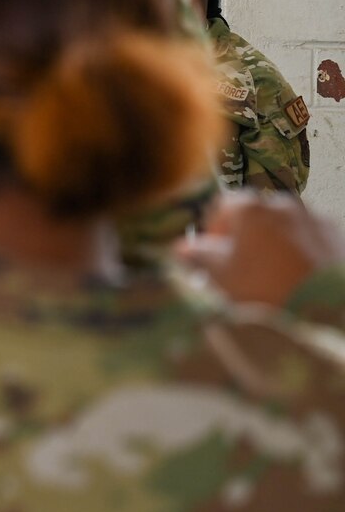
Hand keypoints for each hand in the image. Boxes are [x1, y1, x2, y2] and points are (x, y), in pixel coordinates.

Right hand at [176, 191, 344, 308]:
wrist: (325, 308)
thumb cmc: (265, 290)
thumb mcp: (220, 278)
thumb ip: (197, 257)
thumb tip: (183, 248)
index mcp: (250, 207)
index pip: (221, 206)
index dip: (213, 230)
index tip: (211, 255)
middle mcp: (283, 203)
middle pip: (256, 216)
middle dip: (247, 236)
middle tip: (242, 268)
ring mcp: (316, 219)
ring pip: (285, 227)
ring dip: (276, 243)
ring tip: (274, 275)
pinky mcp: (340, 237)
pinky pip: (312, 239)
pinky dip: (303, 252)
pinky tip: (300, 277)